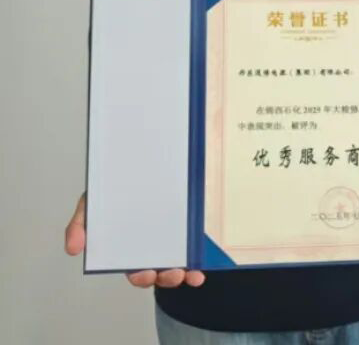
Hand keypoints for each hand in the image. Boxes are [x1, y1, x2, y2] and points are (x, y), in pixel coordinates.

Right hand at [64, 192, 204, 287]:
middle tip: (172, 273)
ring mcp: (169, 237)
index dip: (141, 276)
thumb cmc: (111, 192)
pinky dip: (198, 257)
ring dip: (184, 271)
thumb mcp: (90, 203)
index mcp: (128, 246)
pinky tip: (202, 266)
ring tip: (189, 273)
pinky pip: (192, 245)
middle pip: (158, 269)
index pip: (134, 268)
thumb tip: (73, 248)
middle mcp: (149, 246)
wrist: (138, 164)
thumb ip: (79, 224)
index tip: (147, 274)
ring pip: (177, 261)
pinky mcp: (185, 227)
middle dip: (166, 276)